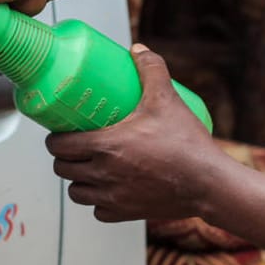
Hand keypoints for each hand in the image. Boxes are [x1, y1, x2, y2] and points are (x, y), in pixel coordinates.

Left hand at [47, 45, 226, 222]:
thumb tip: (137, 50)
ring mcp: (114, 198)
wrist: (209, 183)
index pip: (59, 146)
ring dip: (78, 180)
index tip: (60, 131)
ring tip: (87, 167)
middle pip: (63, 169)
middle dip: (64, 157)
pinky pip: (98, 212)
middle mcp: (104, 175)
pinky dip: (98, 201)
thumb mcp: (167, 99)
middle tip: (73, 146)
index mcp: (106, 146)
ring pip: (77, 193)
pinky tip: (105, 189)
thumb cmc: (187, 142)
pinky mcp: (126, 214)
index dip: (54, 139)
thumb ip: (151, 69)